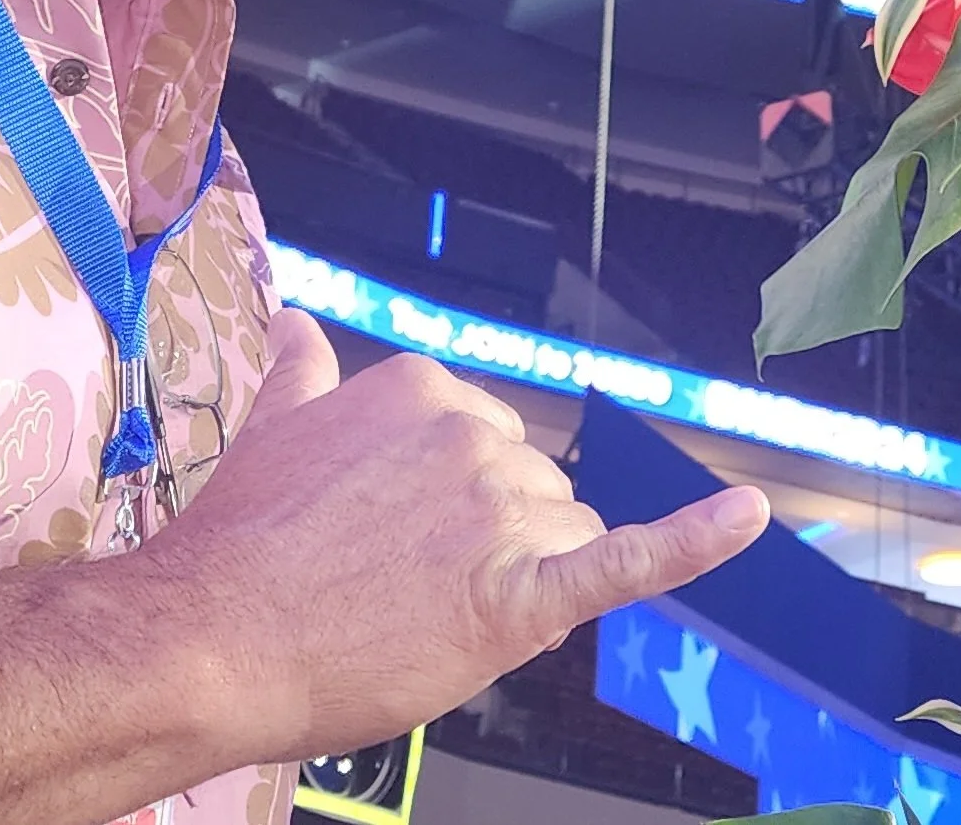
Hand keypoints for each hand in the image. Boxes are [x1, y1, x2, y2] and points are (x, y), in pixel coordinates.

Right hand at [140, 310, 766, 761]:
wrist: (213, 638)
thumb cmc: (242, 549)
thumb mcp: (273, 430)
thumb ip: (301, 371)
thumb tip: (296, 321)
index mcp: (420, 387)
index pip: (487, 440)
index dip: (452, 502)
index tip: (396, 532)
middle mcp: (472, 432)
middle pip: (534, 487)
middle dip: (492, 538)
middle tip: (404, 582)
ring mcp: (500, 510)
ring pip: (564, 539)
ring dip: (524, 578)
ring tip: (431, 613)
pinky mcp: (524, 593)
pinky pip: (627, 559)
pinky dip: (697, 539)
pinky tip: (747, 518)